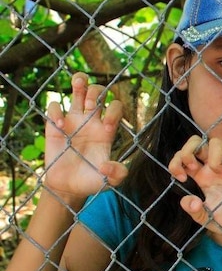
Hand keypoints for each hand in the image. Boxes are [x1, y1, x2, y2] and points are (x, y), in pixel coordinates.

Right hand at [43, 72, 126, 201]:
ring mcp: (73, 120)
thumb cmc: (91, 181)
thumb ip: (117, 174)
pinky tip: (59, 126)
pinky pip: (54, 105)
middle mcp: (91, 121)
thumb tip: (108, 166)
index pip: (116, 107)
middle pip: (98, 91)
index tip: (108, 128)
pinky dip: (56, 110)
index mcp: (107, 130)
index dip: (114, 111)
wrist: (68, 187)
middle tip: (92, 106)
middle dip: (97, 92)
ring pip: (78, 89)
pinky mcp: (54, 125)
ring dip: (80, 83)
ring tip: (79, 91)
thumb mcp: (109, 181)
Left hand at [169, 136, 221, 242]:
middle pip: (197, 142)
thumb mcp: (205, 218)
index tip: (181, 178)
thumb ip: (192, 210)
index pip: (185, 156)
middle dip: (188, 150)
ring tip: (217, 174)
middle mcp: (216, 168)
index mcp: (204, 176)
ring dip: (212, 158)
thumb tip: (188, 200)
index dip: (177, 161)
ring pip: (216, 143)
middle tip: (192, 168)